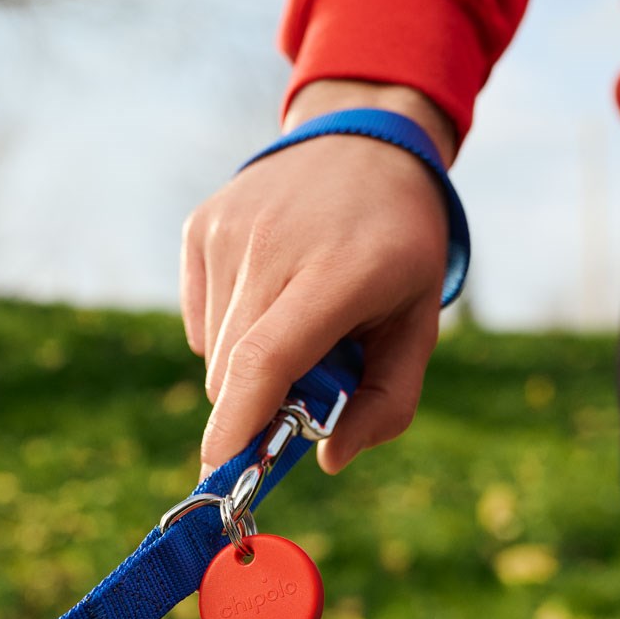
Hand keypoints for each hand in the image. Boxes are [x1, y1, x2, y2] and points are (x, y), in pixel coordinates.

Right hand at [180, 80, 456, 478]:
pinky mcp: (201, 227)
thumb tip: (328, 460)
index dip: (238, 425)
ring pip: (216, 352)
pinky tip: (268, 294)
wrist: (363, 146)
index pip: (267, 359)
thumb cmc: (398, 249)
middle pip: (234, 371)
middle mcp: (273, 245)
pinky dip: (229, 333)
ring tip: (295, 321)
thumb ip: (387, 402)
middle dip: (261, 405)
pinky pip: (201, 320)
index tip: (219, 472)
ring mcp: (229, 231)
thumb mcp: (419, 325)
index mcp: (340, 271)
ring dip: (249, 366)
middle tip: (307, 383)